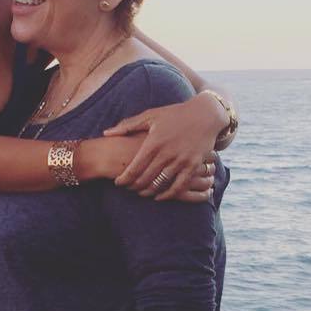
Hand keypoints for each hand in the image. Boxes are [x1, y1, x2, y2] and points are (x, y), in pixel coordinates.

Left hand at [105, 96, 225, 198]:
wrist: (205, 114)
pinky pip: (179, 186)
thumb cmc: (174, 114)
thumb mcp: (150, 115)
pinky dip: (168, 195)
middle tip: (128, 189)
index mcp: (154, 142)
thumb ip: (127, 125)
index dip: (124, 178)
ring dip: (149, 192)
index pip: (134, 167)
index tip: (118, 182)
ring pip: (160, 184)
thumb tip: (106, 133)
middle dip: (134, 187)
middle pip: (145, 179)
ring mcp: (181, 161)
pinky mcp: (193, 166)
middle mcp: (167, 153)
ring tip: (141, 193)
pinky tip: (160, 196)